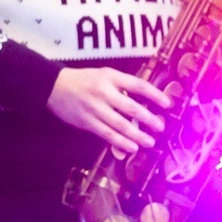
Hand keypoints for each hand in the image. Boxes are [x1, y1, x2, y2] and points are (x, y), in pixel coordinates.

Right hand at [47, 66, 170, 156]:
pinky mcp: (87, 122)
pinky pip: (107, 134)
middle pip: (131, 107)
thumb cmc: (83, 80)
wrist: (54, 86)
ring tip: (150, 142)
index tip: (167, 103)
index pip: (138, 85)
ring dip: (137, 135)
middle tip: (160, 126)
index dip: (154, 95)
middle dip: (148, 119)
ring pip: (120, 124)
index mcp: (110, 77)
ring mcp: (94, 108)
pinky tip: (132, 147)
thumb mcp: (103, 75)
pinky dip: (121, 142)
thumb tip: (146, 100)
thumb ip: (122, 85)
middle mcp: (103, 92)